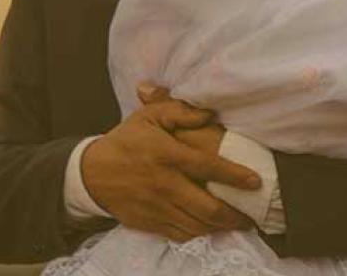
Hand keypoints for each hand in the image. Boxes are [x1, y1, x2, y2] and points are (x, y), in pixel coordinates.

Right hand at [80, 86, 258, 241]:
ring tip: (237, 223)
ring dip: (220, 227)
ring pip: (196, 225)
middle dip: (234, 215)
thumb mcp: (149, 117)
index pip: (207, 167)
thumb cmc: (126, 141)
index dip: (234, 175)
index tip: (255, 181)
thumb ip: (180, 111)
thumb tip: (210, 113)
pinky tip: (210, 228)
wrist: (92, 173)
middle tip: (251, 215)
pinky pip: (180, 234)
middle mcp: (164, 184)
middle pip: (206, 207)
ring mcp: (157, 207)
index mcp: (166, 155)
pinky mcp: (150, 223)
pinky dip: (199, 233)